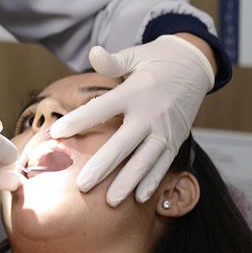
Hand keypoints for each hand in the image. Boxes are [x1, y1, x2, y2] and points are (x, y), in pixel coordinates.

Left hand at [50, 35, 214, 206]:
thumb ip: (112, 60)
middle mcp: (151, 113)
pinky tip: (139, 198)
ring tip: (110, 200)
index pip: (102, 108)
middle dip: (103, 166)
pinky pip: (164, 164)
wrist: (195, 64)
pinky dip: (153, 181)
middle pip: (123, 144)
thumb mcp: (135, 54)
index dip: (78, 120)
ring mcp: (166, 129)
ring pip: (145, 161)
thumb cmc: (156, 59)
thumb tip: (92, 52)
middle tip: (82, 185)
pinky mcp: (177, 139)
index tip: (56, 133)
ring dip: (128, 182)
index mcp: (135, 91)